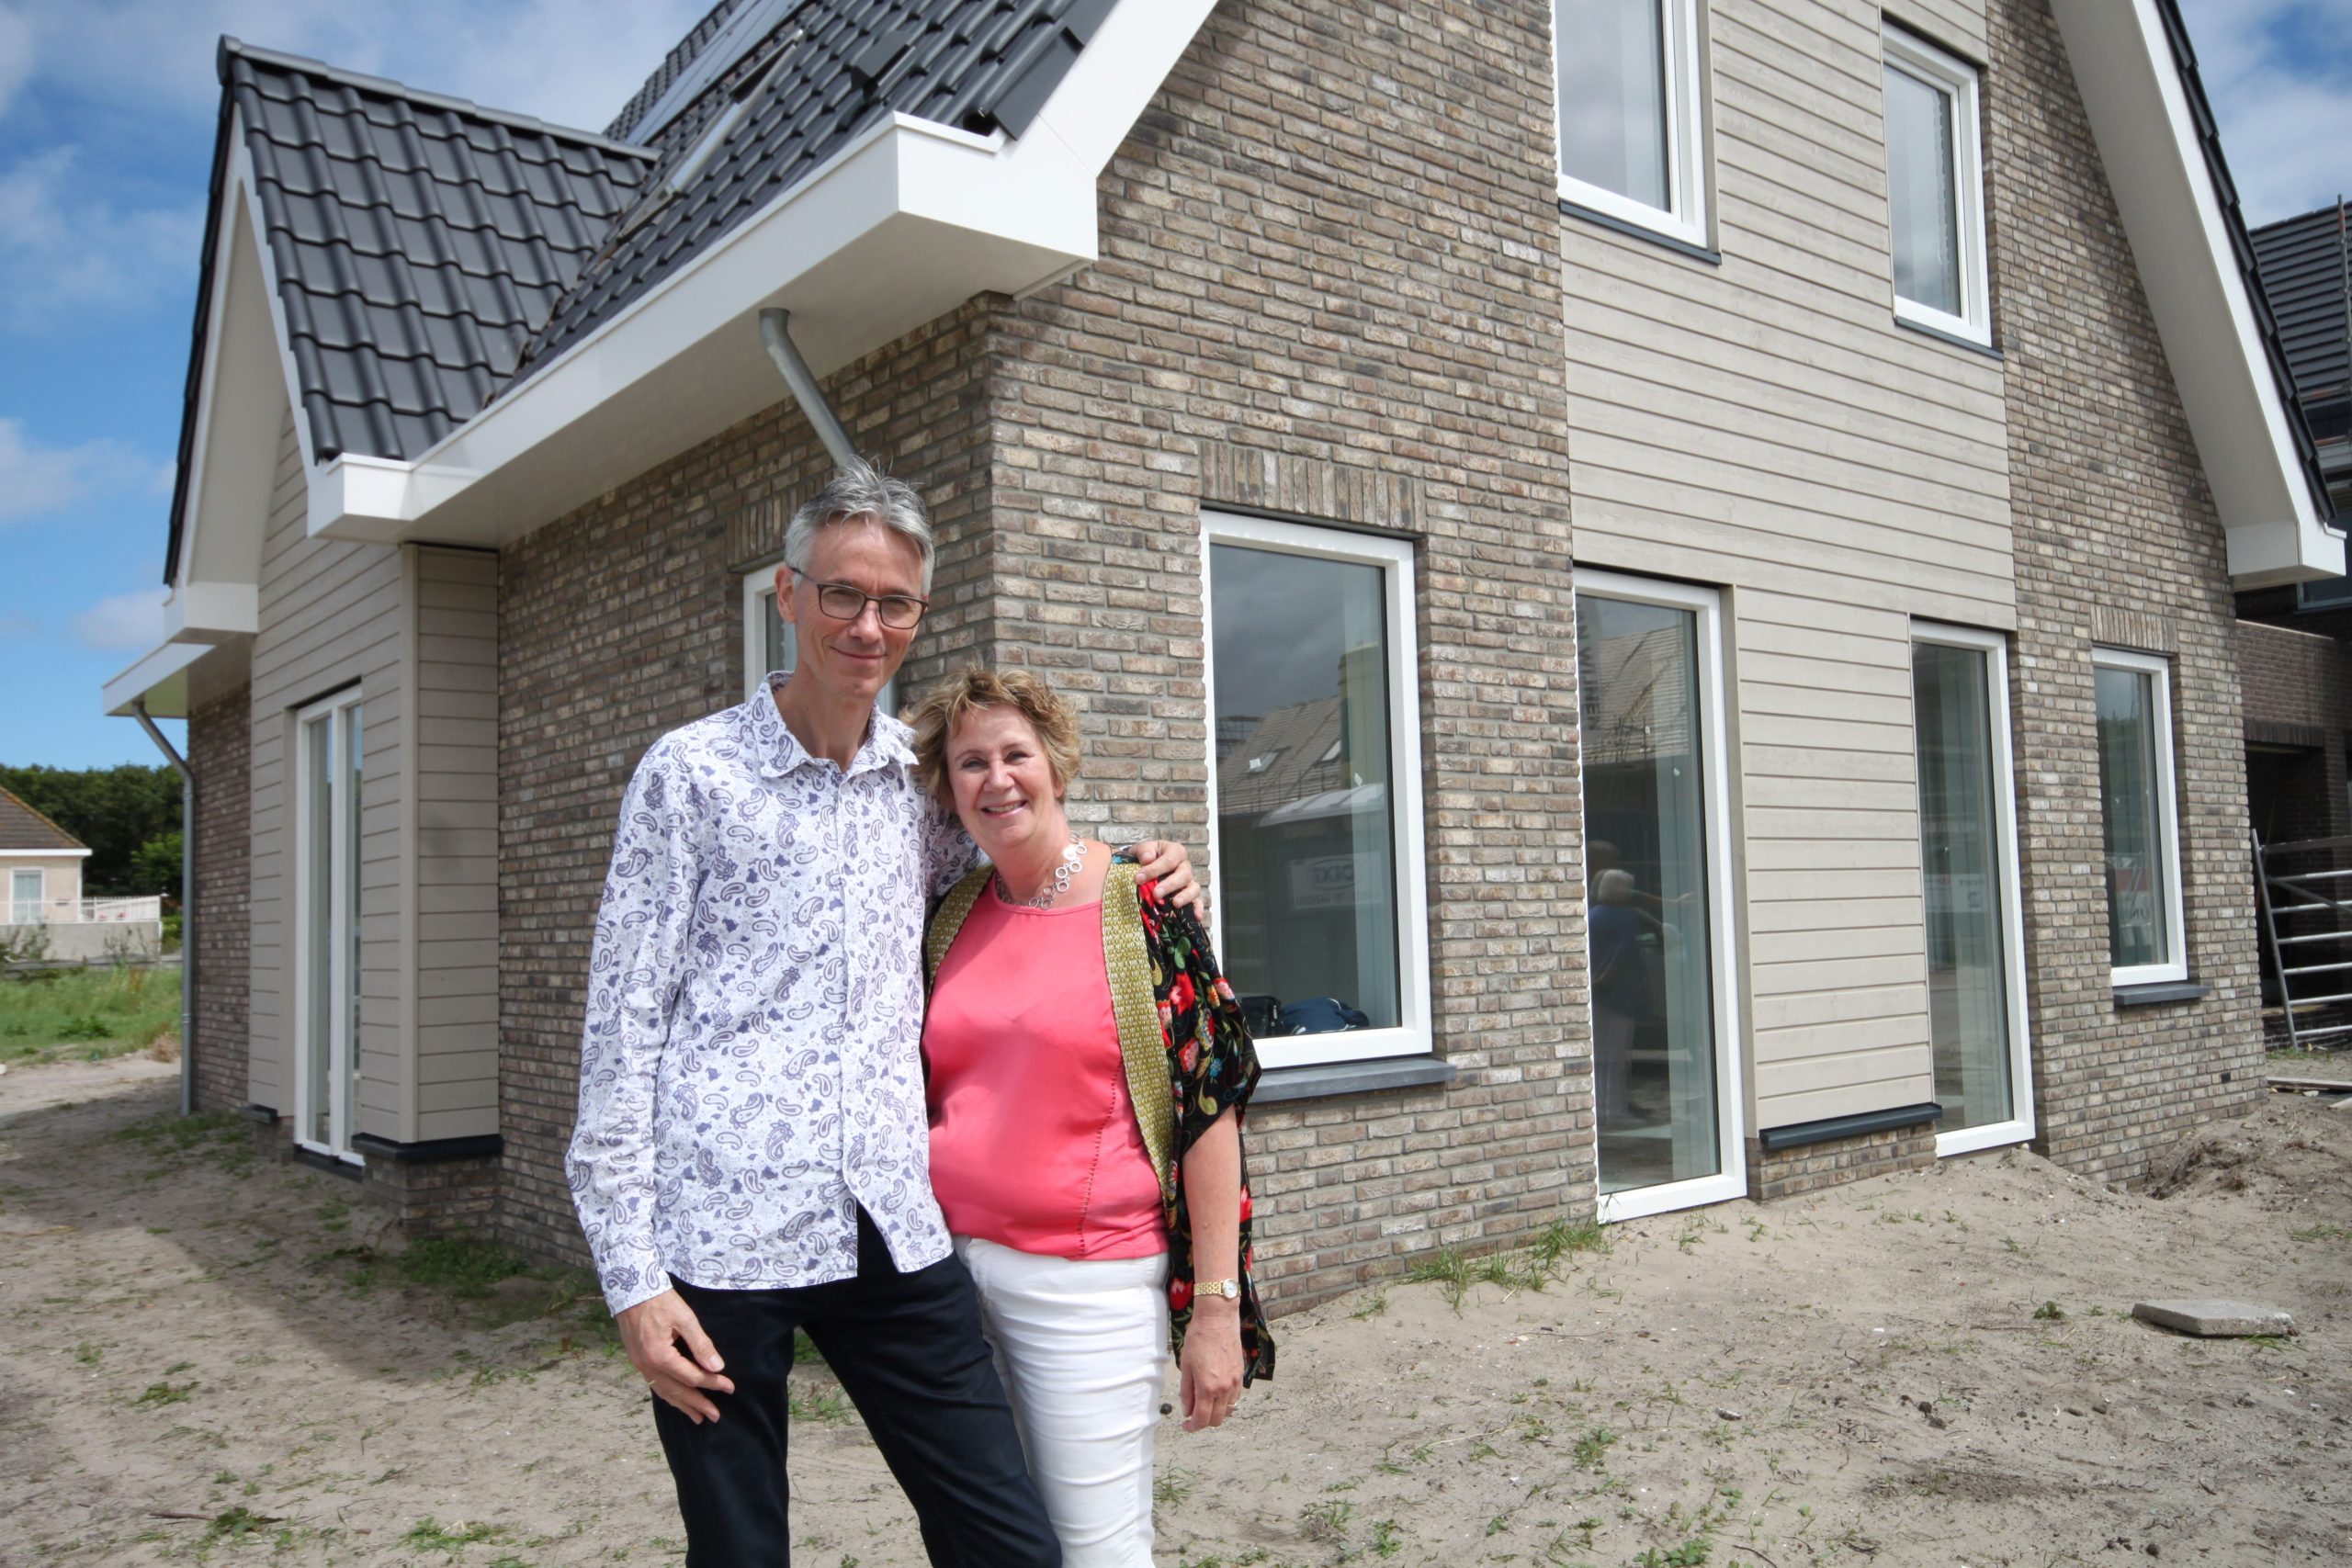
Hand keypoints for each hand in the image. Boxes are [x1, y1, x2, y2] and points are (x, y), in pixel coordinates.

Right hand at [617, 1288, 735, 1423]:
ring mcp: (640, 1365)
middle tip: (715, 1416)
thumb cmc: (660, 1301)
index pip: (692, 1377)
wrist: (631, 1291)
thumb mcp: (685, 1318)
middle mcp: (648, 1366)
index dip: (712, 1383)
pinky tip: (677, 1401)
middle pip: (677, 1391)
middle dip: (698, 1404)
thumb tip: (716, 1366)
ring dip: (683, 1405)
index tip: (729, 1387)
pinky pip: (655, 1385)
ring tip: (698, 1418)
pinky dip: (668, 1396)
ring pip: (664, 1392)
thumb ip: (701, 1344)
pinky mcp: (638, 1361)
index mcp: (660, 1356)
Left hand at [1128, 838, 1201, 910]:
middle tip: (1156, 894)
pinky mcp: (1190, 895)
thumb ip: (1144, 851)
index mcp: (1175, 852)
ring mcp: (1189, 882)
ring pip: (1194, 888)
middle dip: (1169, 885)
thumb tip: (1147, 859)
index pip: (1169, 860)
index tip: (1138, 878)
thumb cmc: (1146, 856)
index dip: (1154, 869)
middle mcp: (1185, 866)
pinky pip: (1198, 902)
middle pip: (1184, 875)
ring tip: (1175, 904)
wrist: (1147, 863)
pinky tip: (1195, 917)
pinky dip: (1198, 909)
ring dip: (1185, 897)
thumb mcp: (1142, 849)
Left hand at [1178, 1302, 1243, 1431]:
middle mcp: (1224, 1388)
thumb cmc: (1198, 1339)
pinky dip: (1226, 1402)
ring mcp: (1235, 1382)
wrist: (1218, 1320)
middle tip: (1193, 1416)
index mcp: (1207, 1387)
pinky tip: (1216, 1394)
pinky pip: (1235, 1398)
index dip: (1192, 1427)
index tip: (1186, 1426)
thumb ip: (1187, 1392)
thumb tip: (1187, 1411)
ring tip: (1204, 1404)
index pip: (1202, 1419)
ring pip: (1228, 1410)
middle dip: (1204, 1422)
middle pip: (1217, 1419)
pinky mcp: (1241, 1374)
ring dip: (1216, 1413)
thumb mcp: (1186, 1366)